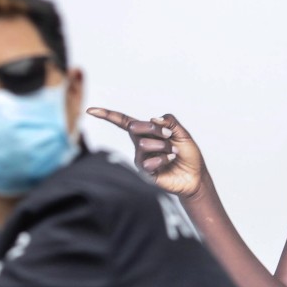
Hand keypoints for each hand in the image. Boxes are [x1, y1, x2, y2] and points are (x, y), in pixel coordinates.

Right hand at [86, 107, 205, 197]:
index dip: (107, 115)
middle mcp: (140, 144)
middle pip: (135, 127)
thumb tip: (154, 118)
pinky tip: (170, 161)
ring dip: (162, 146)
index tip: (90, 110)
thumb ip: (170, 122)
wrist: (195, 176)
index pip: (124, 122)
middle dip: (155, 129)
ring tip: (173, 152)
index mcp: (146, 133)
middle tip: (169, 135)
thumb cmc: (187, 154)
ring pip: (143, 144)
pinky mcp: (145, 173)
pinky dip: (163, 159)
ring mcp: (141, 159)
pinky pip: (148, 162)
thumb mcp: (182, 134)